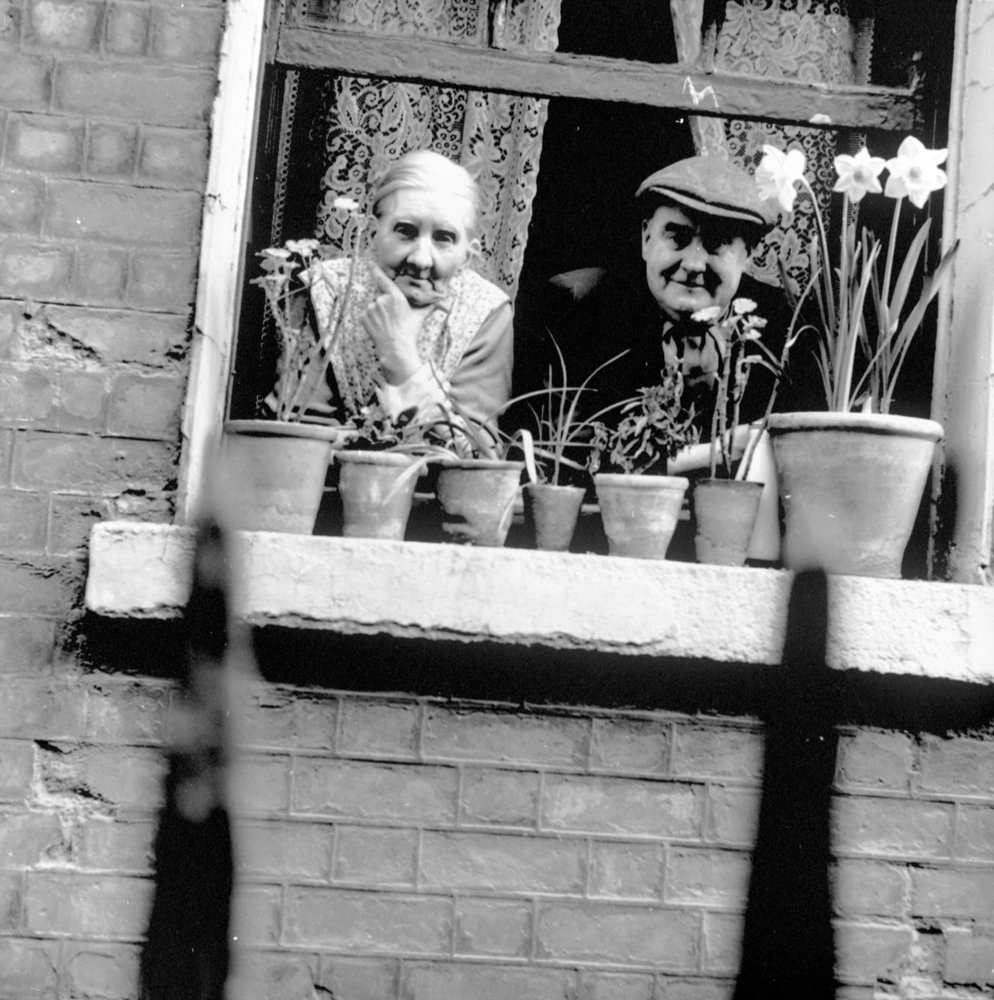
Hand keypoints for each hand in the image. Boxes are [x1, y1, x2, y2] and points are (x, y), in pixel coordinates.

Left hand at [361, 264, 424, 384]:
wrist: (396, 348)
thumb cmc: (410, 331)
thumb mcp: (420, 316)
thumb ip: (429, 305)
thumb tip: (445, 302)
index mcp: (395, 297)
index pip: (383, 279)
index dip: (375, 270)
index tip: (370, 263)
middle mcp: (381, 300)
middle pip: (382, 297)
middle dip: (386, 305)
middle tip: (394, 318)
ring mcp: (371, 309)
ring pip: (374, 306)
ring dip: (379, 312)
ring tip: (388, 324)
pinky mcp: (364, 318)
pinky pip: (367, 315)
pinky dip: (372, 319)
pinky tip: (380, 327)